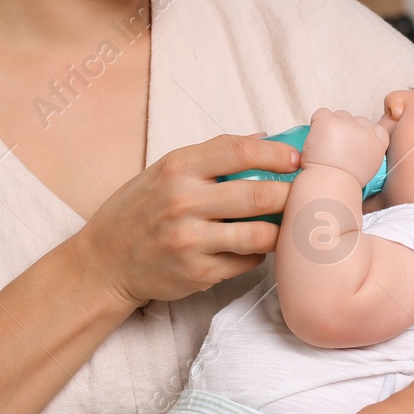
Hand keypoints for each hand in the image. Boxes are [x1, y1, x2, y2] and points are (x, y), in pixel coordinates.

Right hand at [70, 133, 301, 308]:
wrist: (105, 262)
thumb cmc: (138, 211)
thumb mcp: (164, 170)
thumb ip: (212, 155)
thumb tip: (265, 140)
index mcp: (178, 168)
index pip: (239, 151)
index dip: (277, 153)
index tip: (297, 158)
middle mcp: (184, 202)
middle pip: (258, 193)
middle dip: (292, 193)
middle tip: (308, 193)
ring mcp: (191, 241)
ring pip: (260, 234)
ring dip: (281, 229)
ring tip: (287, 223)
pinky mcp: (198, 274)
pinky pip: (247, 262)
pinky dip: (258, 253)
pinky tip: (254, 246)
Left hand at [299, 108, 388, 186]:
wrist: (330, 186)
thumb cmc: (345, 183)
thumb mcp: (369, 169)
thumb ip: (368, 152)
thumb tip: (359, 146)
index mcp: (378, 142)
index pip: (375, 128)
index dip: (362, 134)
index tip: (353, 145)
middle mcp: (365, 130)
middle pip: (355, 120)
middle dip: (345, 130)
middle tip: (335, 149)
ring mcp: (347, 124)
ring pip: (339, 115)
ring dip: (331, 126)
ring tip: (324, 146)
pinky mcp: (329, 122)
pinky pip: (321, 113)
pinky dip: (317, 123)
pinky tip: (315, 139)